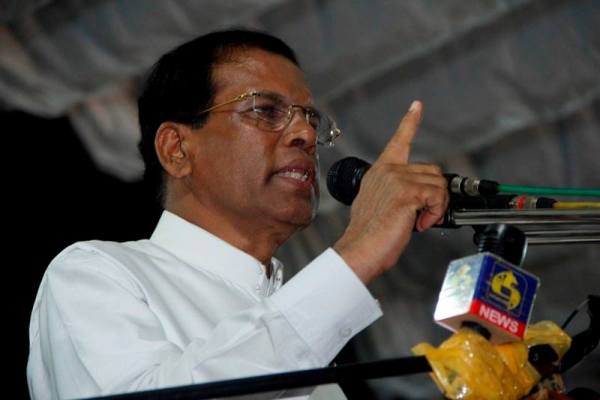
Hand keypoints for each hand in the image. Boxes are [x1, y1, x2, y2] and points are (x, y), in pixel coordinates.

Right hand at [334, 101, 448, 283]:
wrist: (360, 249)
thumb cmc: (369, 235)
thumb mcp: (380, 205)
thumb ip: (396, 193)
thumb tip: (419, 198)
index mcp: (380, 172)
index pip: (398, 141)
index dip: (410, 122)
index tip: (417, 106)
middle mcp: (387, 171)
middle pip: (432, 171)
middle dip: (435, 195)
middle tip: (422, 216)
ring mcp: (396, 179)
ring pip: (438, 184)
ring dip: (436, 207)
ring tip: (418, 221)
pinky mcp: (406, 192)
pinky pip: (438, 197)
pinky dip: (435, 213)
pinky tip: (419, 223)